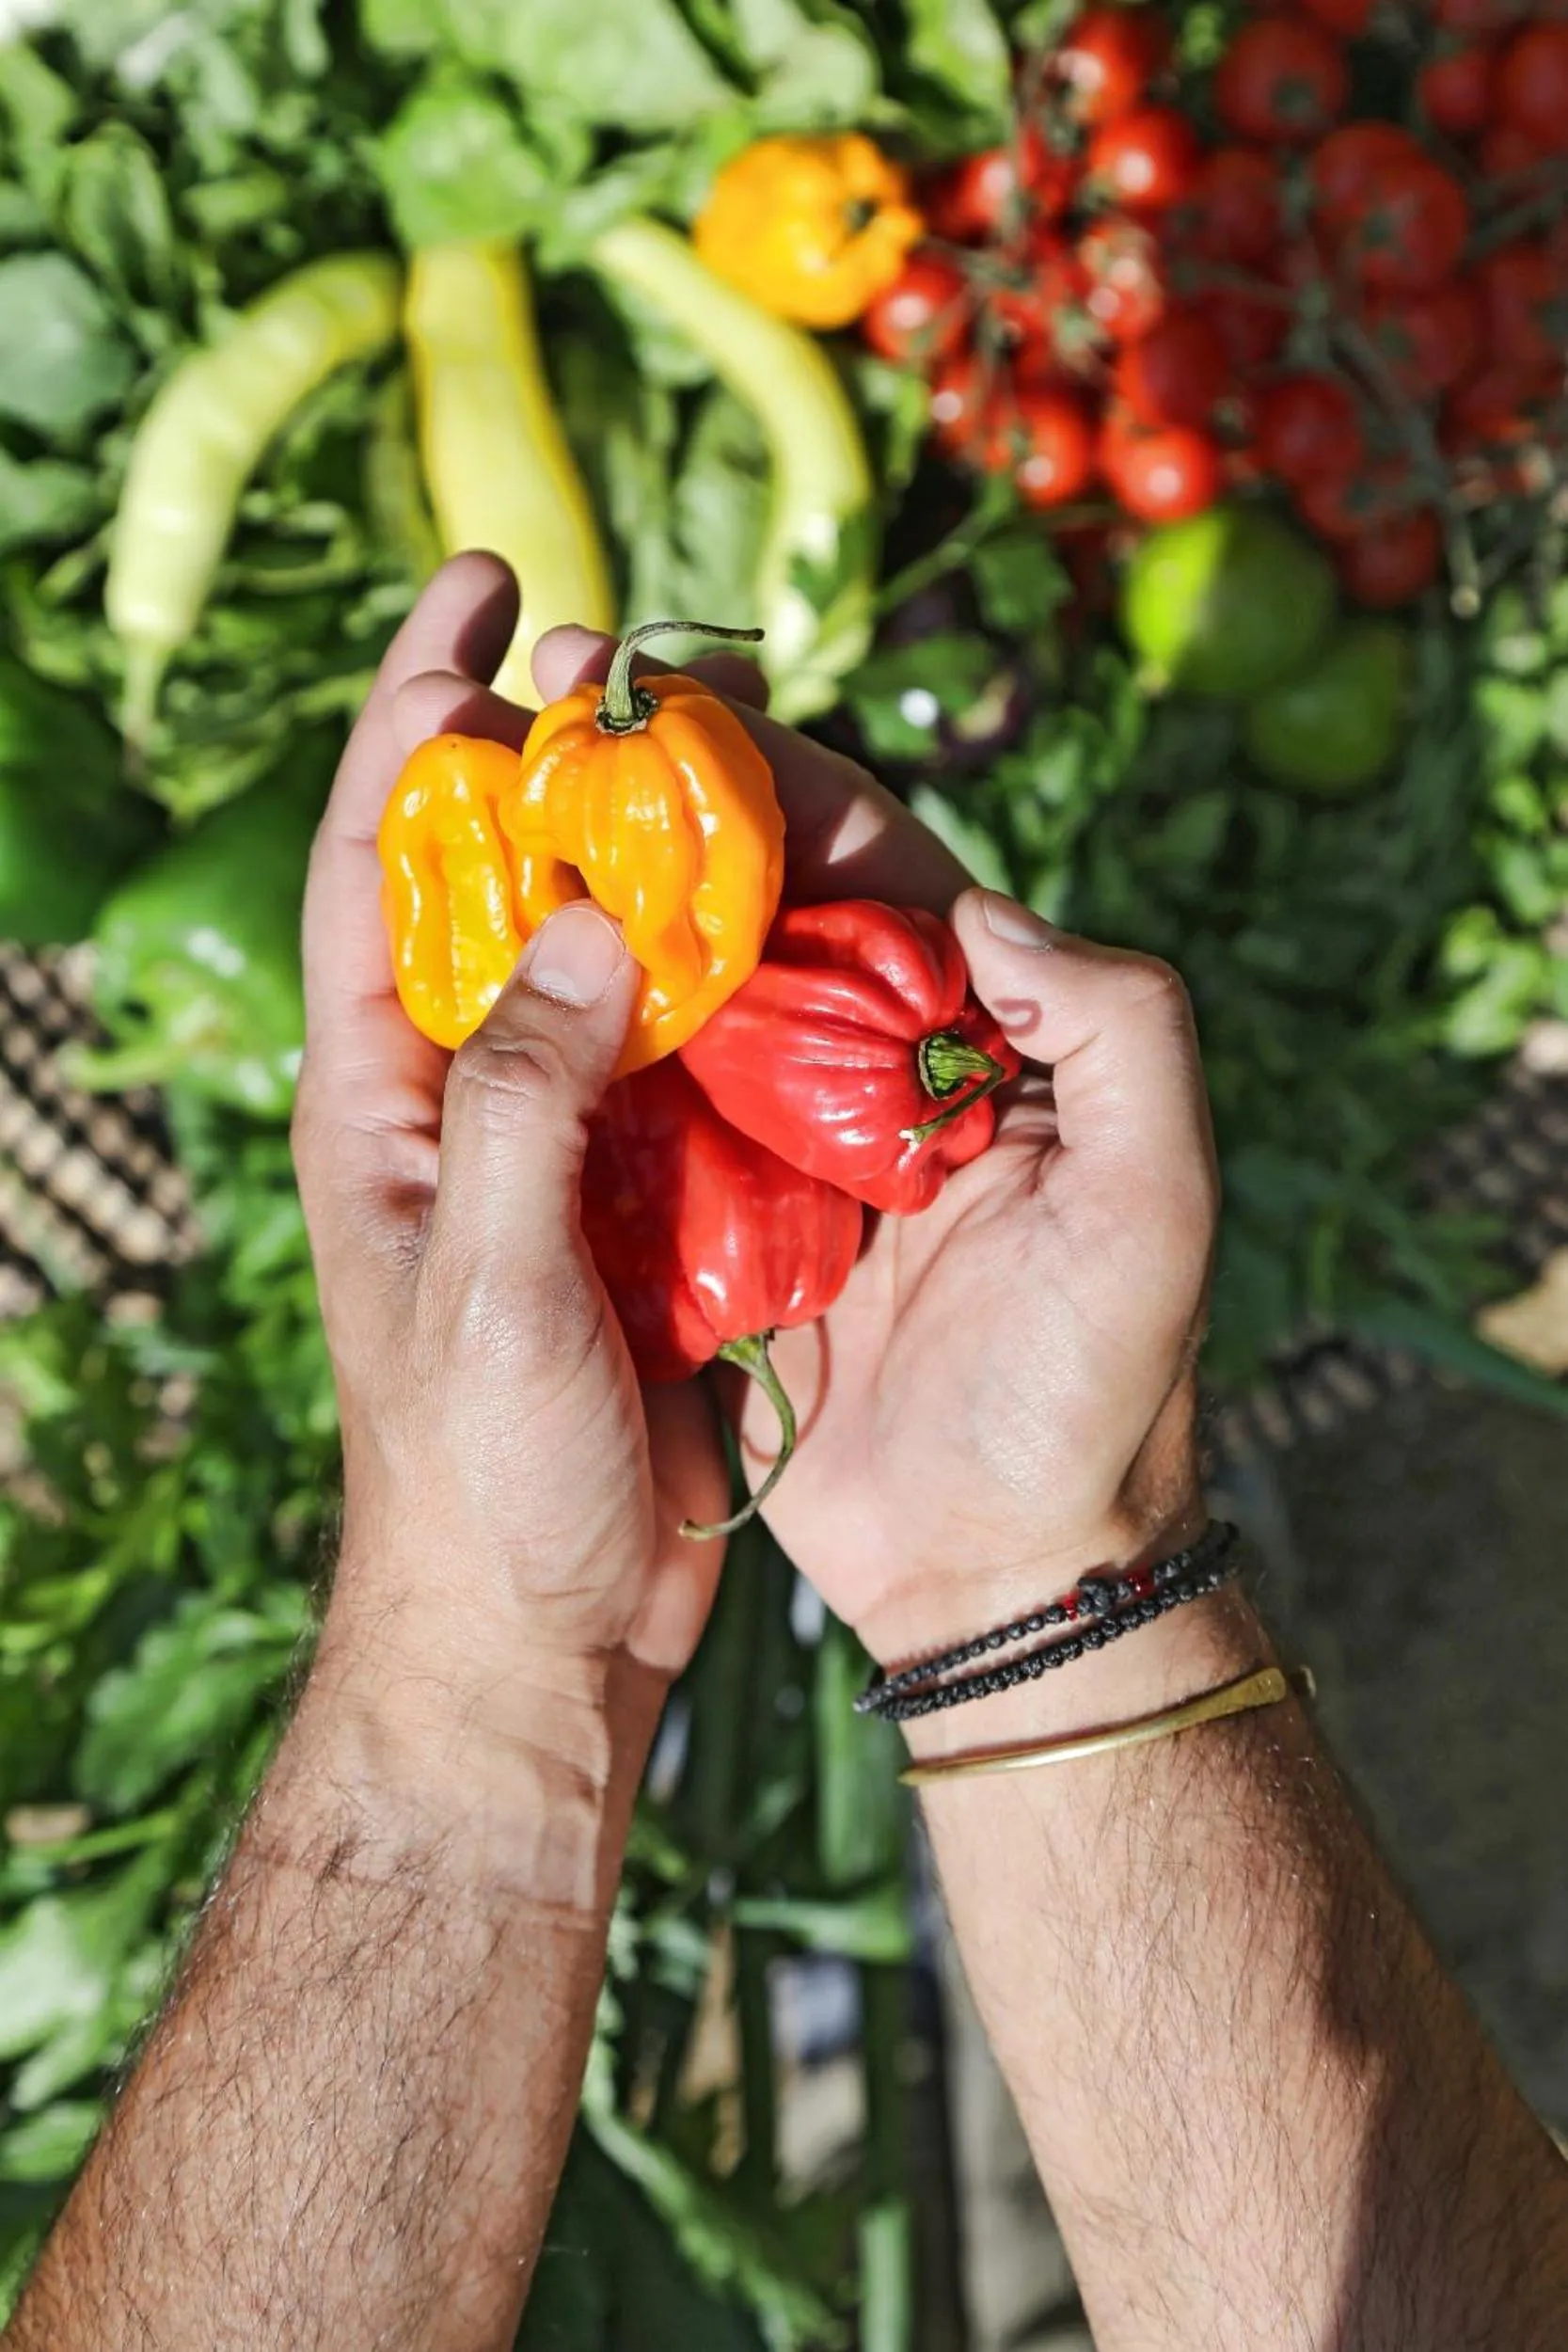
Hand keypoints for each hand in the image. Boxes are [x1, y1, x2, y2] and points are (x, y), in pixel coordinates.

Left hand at [292, 558, 748, 1804]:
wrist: (538, 1634)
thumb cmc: (482, 1474)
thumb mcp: (489, 1280)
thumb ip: (521, 1095)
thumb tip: (586, 919)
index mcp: (381, 1101)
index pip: (375, 863)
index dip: (414, 717)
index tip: (484, 596)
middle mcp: (459, 1099)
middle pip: (493, 883)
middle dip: (549, 757)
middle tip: (635, 656)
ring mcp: (552, 1148)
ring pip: (598, 959)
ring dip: (654, 860)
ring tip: (734, 762)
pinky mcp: (639, 1203)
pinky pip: (686, 1057)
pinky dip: (733, 983)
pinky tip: (799, 929)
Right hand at [522, 615, 1218, 1669]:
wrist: (1000, 1571)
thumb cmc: (1095, 1385)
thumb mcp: (1157, 1195)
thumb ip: (1119, 1026)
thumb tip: (979, 910)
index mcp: (984, 1043)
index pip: (879, 874)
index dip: (786, 784)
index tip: (679, 708)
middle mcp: (877, 1078)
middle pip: (762, 921)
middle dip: (667, 830)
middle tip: (551, 743)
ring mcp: (787, 1156)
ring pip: (687, 1011)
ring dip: (605, 929)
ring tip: (500, 835)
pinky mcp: (716, 1238)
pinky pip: (640, 1130)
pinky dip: (580, 1064)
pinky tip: (499, 996)